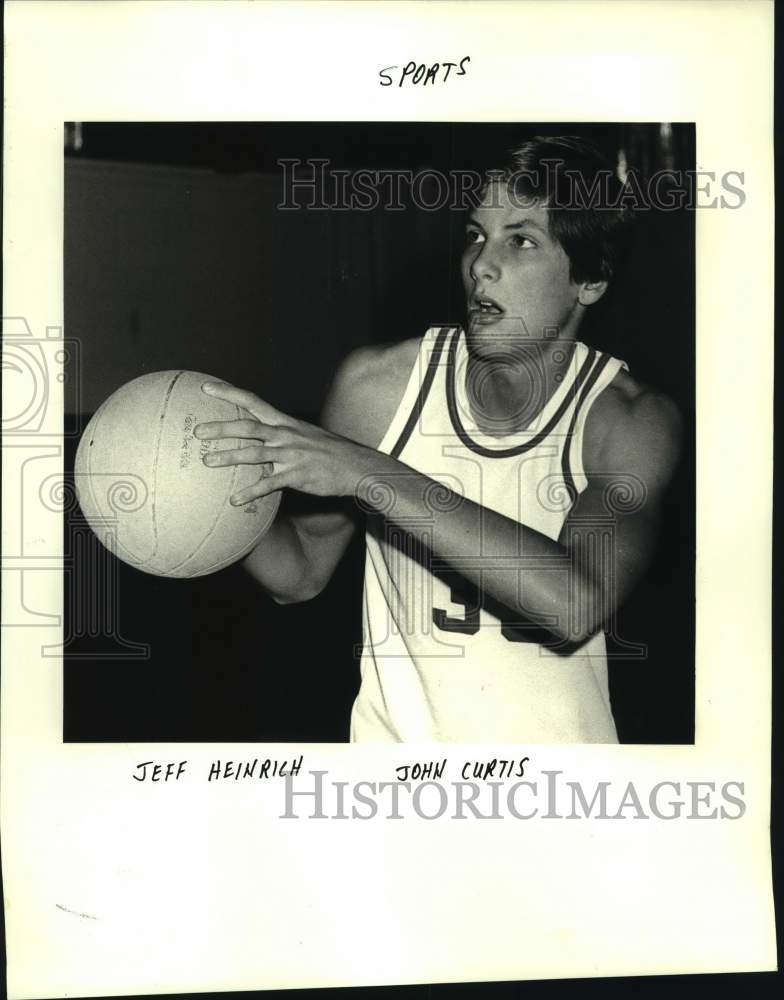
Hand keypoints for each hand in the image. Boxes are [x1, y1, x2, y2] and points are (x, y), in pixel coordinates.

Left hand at [195, 381, 377, 504]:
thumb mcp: (306, 435)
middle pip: (247, 427)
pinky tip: (234, 501)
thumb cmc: (330, 452)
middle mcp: (285, 435)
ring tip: (207, 462)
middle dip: (221, 428)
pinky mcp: (296, 475)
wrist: (356, 466)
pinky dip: (250, 492)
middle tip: (198, 432)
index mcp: (285, 423)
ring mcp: (290, 455)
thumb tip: (262, 439)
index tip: (206, 389)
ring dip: (229, 457)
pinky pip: (268, 484)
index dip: (228, 394)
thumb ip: (282, 435)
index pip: (253, 402)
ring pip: (253, 453)